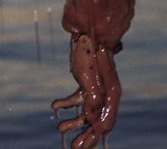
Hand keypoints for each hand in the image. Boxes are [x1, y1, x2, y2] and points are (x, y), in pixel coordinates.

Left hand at [52, 33, 121, 147]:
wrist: (88, 30)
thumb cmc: (90, 50)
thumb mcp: (90, 75)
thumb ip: (94, 98)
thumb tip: (91, 120)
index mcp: (111, 93)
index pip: (106, 120)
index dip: (95, 134)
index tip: (84, 144)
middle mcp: (106, 93)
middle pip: (97, 120)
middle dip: (85, 135)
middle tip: (74, 147)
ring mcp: (97, 88)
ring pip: (86, 112)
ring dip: (74, 122)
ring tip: (60, 128)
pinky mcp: (87, 83)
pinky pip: (78, 99)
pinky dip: (66, 104)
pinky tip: (54, 107)